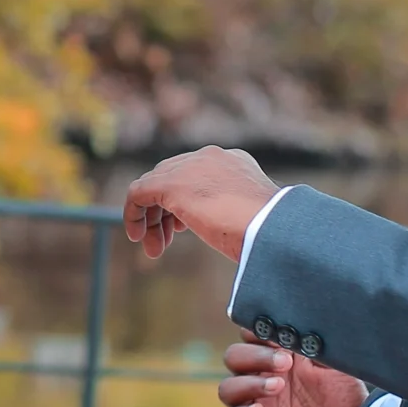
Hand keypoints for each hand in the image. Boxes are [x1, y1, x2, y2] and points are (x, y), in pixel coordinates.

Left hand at [121, 145, 278, 261]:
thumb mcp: (252, 216)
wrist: (273, 229)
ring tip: (155, 249)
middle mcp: (209, 157)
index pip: (194, 175)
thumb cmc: (271, 233)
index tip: (182, 230)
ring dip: (152, 220)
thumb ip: (234, 211)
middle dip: (164, 214)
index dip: (183, 204)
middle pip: (171, 179)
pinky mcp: (171, 184)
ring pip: (155, 186)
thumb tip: (225, 227)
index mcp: (232, 162)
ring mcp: (189, 168)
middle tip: (162, 243)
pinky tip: (137, 236)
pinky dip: (134, 213)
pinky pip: (139, 192)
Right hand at [217, 338, 367, 406]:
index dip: (254, 331)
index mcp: (278, 358)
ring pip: (227, 388)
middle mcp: (261, 379)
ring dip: (247, 384)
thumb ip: (314, 342)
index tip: (273, 334)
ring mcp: (256, 406)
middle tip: (285, 363)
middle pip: (233, 357)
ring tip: (277, 387)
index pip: (249, 336)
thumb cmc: (346, 401)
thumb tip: (300, 318)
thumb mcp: (336, 365)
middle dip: (255, 356)